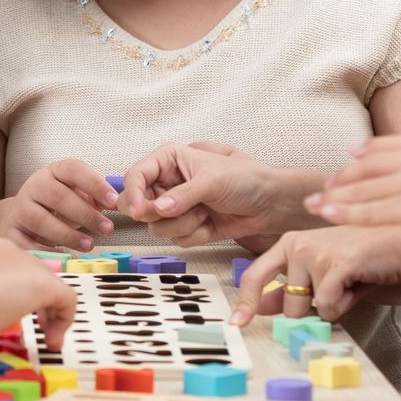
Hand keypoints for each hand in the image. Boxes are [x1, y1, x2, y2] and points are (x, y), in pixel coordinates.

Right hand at [0, 159, 118, 252]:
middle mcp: (34, 185)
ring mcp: (20, 207)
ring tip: (90, 245)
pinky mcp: (11, 230)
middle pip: (59, 196)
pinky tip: (63, 256)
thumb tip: (120, 204)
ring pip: (42, 220)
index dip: (95, 184)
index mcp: (54, 171)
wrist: (21, 216)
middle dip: (86, 214)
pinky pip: (26, 242)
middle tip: (108, 229)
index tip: (114, 201)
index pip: (74, 169)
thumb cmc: (58, 205)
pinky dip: (46, 251)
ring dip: (68, 234)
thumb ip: (97, 197)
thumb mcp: (78, 194)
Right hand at [0, 240, 77, 348]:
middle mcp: (7, 250)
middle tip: (37, 325)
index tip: (10, 314)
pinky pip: (66, 298)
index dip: (16, 293)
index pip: (10, 269)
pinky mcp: (44, 282)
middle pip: (33, 275)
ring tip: (48, 336)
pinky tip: (52, 339)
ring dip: (51, 314)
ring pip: (50, 285)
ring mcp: (26, 263)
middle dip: (38, 302)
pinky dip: (63, 320)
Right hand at [121, 141, 313, 246]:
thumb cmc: (245, 178)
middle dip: (156, 213)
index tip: (139, 211)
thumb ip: (183, 195)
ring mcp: (175, 207)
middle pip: (138, 205)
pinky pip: (175, 239)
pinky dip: (194, 234)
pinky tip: (210, 222)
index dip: (131, 194)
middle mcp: (168, 184)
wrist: (268, 203)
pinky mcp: (186, 226)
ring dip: (182, 224)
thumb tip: (158, 208)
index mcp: (169, 161)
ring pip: (156, 226)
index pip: (136, 175)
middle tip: (172, 212)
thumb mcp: (212, 180)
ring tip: (204, 212)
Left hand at [230, 226, 400, 325]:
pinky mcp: (336, 262)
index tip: (238, 324)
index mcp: (290, 243)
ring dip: (332, 306)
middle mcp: (297, 244)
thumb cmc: (367, 261)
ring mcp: (315, 251)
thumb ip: (290, 288)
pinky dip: (345, 306)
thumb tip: (261, 307)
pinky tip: (357, 285)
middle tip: (336, 290)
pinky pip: (328, 306)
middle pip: (286, 305)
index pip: (255, 276)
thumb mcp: (323, 274)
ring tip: (350, 284)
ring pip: (308, 308)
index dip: (246, 304)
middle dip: (311, 311)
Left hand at [305, 137, 400, 240]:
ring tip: (314, 204)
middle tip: (326, 185)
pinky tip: (327, 214)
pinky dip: (345, 212)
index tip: (354, 154)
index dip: (370, 150)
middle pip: (370, 167)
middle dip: (345, 176)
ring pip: (363, 190)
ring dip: (335, 196)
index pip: (393, 146)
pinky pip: (369, 211)